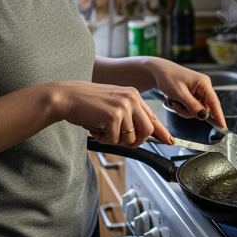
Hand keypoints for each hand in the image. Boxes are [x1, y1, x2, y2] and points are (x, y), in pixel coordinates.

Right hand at [57, 81, 171, 147]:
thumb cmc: (87, 101)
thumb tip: (141, 134)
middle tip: (120, 140)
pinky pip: (115, 139)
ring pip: (130, 138)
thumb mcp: (114, 103)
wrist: (67, 97)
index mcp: (133, 95)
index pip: (153, 116)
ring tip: (102, 129)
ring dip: (115, 140)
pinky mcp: (113, 117)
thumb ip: (129, 114)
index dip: (162, 132)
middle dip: (136, 141)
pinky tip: (96, 128)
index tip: (169, 140)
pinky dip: (104, 139)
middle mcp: (131, 99)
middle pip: (147, 131)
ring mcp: (123, 107)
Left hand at [149, 60, 226, 127]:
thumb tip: (204, 116)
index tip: (223, 128)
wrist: (158, 71)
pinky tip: (175, 100)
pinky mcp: (193, 94)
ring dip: (184, 110)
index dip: (219, 116)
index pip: (214, 103)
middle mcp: (203, 87)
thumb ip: (193, 106)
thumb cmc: (167, 77)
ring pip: (197, 110)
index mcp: (204, 83)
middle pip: (204, 109)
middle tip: (178, 106)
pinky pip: (192, 107)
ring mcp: (198, 91)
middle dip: (190, 111)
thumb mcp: (179, 94)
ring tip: (175, 101)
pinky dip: (183, 107)